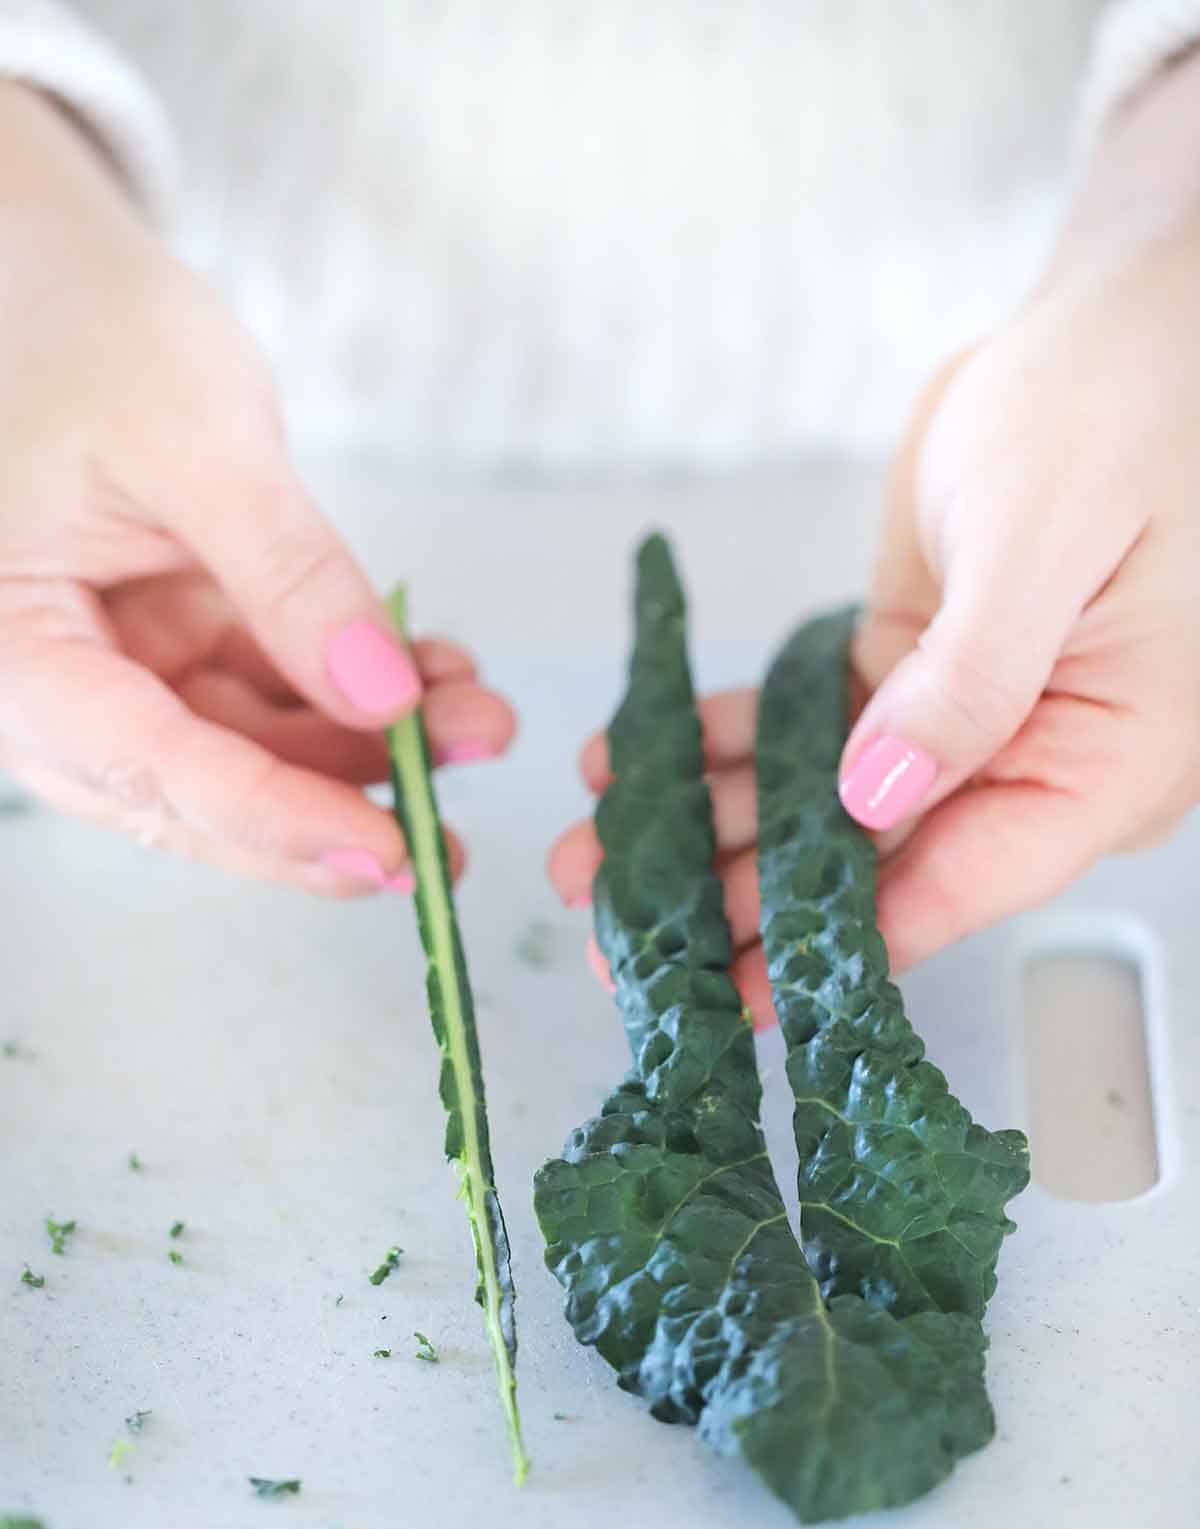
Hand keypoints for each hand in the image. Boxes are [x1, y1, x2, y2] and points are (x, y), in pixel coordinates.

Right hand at [0, 83, 513, 891]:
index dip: (273, 817)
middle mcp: (55, 681)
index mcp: (11, 644)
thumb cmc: (94, 333)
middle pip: (198, 796)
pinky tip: (439, 675)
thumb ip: (292, 577)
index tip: (384, 851)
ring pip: (250, 754)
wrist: (65, 276)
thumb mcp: (198, 443)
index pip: (149, 767)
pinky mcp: (177, 647)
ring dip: (367, 752)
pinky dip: (357, 694)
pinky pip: (275, 697)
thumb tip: (388, 700)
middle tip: (446, 837)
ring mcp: (121, 669)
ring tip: (477, 721)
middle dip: (330, 809)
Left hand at [551, 54, 1199, 1010]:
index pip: (967, 881)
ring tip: (599, 855)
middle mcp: (1035, 759)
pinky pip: (809, 726)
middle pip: (880, 862)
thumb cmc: (1126, 406)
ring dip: (714, 825)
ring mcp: (965, 722)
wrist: (1119, 318)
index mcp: (1104, 761)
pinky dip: (729, 740)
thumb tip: (874, 799)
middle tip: (627, 936)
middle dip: (747, 898)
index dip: (849, 942)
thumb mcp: (1047, 542)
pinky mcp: (910, 672)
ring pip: (827, 804)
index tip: (745, 991)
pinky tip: (639, 757)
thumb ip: (967, 679)